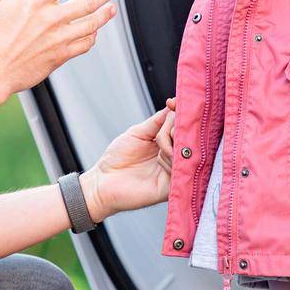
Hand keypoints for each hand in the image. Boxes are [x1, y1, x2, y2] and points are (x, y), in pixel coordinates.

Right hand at [0, 0, 121, 100]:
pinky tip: (94, 32)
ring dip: (105, 15)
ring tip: (112, 8)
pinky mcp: (59, 56)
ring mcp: (57, 39)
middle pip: (88, 2)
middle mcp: (51, 19)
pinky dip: (92, 37)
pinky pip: (83, 45)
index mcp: (36, 1)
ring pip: (90, 24)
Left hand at [80, 102, 174, 219]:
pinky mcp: (172, 186)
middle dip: (175, 128)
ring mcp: (174, 170)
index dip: (180, 113)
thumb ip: (157, 121)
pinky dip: (171, 159)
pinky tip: (161, 159)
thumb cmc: (117, 158)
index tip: (173, 103)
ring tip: (158, 152)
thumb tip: (173, 105)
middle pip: (186, 135)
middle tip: (161, 133)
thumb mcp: (137, 132)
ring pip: (185, 150)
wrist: (103, 182)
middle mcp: (173, 156)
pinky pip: (180, 168)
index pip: (181, 125)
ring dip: (169, 144)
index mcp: (165, 143)